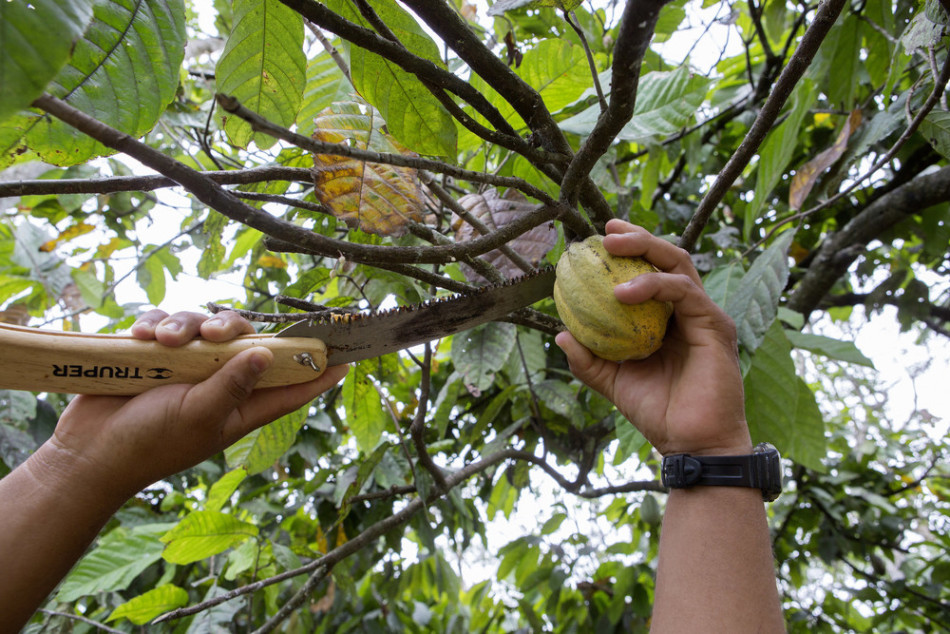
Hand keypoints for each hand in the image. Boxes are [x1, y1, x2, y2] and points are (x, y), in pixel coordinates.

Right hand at [36, 309, 348, 502]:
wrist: (89, 451)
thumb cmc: (151, 444)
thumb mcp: (199, 416)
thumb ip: (232, 385)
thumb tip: (269, 354)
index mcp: (242, 405)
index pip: (294, 385)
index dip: (320, 369)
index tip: (351, 353)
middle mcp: (221, 380)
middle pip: (248, 339)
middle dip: (233, 328)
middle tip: (214, 333)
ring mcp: (189, 365)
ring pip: (205, 324)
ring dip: (186, 324)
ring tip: (164, 340)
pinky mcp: (157, 353)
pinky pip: (167, 322)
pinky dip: (157, 323)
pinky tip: (142, 335)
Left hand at [555, 219, 750, 456]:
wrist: (690, 444)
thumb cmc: (658, 413)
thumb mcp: (614, 382)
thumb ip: (590, 359)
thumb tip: (562, 334)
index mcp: (668, 320)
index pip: (650, 274)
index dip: (628, 252)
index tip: (598, 240)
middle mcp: (689, 312)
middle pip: (667, 259)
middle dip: (638, 238)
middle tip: (607, 231)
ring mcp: (705, 316)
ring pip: (678, 265)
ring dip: (644, 250)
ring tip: (611, 248)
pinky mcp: (715, 326)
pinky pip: (684, 292)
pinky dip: (653, 286)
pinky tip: (622, 293)